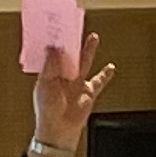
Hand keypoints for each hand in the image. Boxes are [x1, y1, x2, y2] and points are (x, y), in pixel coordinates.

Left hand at [30, 30, 113, 156]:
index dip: (56, 42)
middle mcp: (64, 77)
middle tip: (75, 26)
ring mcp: (76, 84)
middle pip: (70, 54)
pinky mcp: (88, 93)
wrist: (58, 130)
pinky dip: (106, 75)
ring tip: (93, 37)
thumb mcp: (45, 84)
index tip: (58, 28)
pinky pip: (99, 81)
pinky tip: (110, 67)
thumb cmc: (47, 111)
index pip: (54, 53)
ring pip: (84, 62)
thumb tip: (54, 47)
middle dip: (73, 41)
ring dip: (89, 50)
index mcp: (50, 74)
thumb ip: (51, 65)